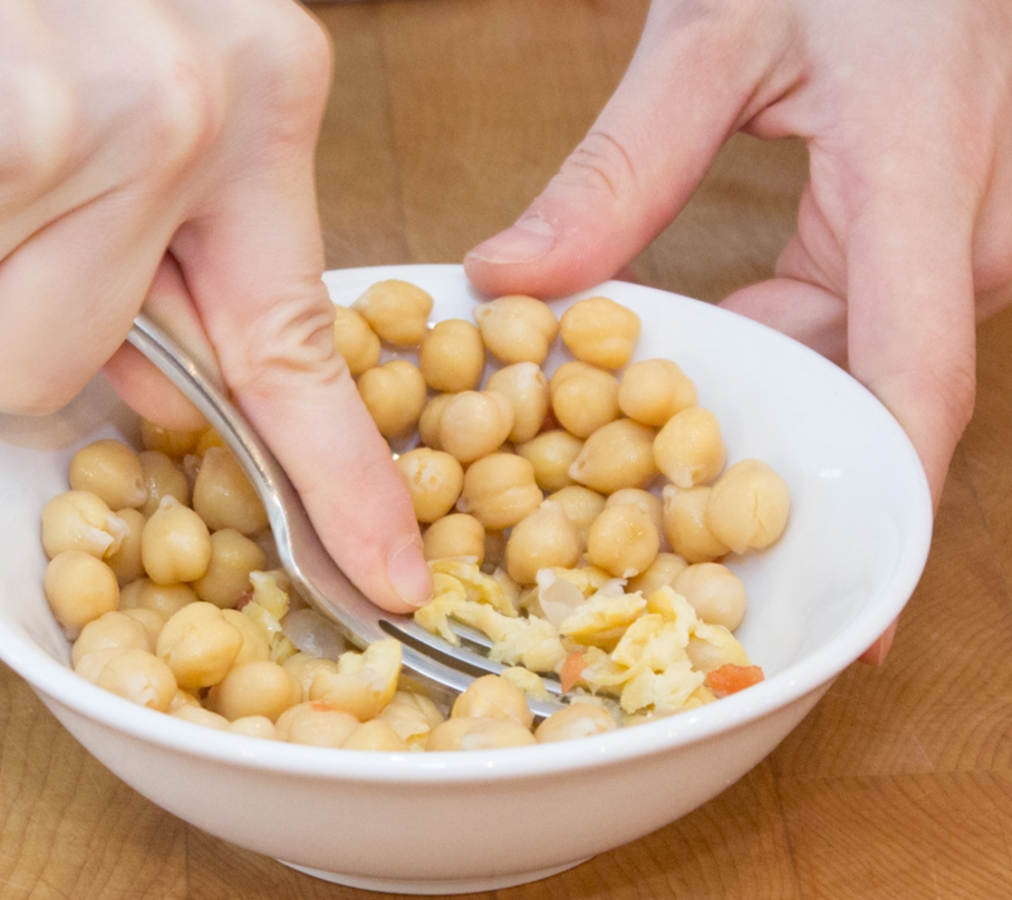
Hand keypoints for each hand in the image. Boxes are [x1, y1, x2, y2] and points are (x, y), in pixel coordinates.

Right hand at [0, 0, 430, 612]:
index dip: (340, 482)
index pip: (299, 350)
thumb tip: (156, 394)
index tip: (384, 578)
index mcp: (252, 88)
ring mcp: (66, 103)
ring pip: (4, 350)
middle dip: (6, 305)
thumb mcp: (125, 105)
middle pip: (78, 363)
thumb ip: (158, 256)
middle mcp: (183, 97)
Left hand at [465, 0, 1011, 660]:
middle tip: (640, 503)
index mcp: (920, 183)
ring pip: (861, 364)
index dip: (888, 509)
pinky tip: (708, 353)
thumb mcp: (713, 38)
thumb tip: (513, 276)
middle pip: (867, 394)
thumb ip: (619, 169)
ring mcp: (958, 241)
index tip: (856, 617)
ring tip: (650, 427)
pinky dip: (786, 345)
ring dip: (762, 396)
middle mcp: (961, 237)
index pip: (917, 386)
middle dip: (760, 454)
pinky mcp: (932, 237)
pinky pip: (863, 325)